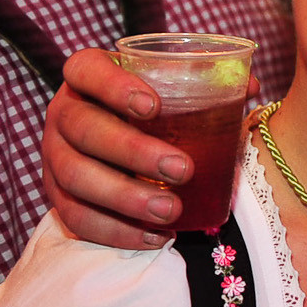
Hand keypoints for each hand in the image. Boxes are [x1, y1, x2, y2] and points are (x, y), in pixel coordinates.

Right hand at [40, 47, 257, 248]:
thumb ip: (209, 83)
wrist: (121, 145)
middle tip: (184, 169)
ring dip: (126, 198)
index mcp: (86, 76)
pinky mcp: (58, 196)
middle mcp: (63, 113)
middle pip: (84, 129)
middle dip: (133, 152)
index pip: (86, 70)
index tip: (154, 106)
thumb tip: (251, 86)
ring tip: (171, 211)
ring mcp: (54, 156)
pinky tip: (154, 236)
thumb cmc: (157, 109)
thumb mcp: (175, 89)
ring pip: (76, 177)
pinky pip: (75, 218)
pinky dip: (116, 231)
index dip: (114, 86)